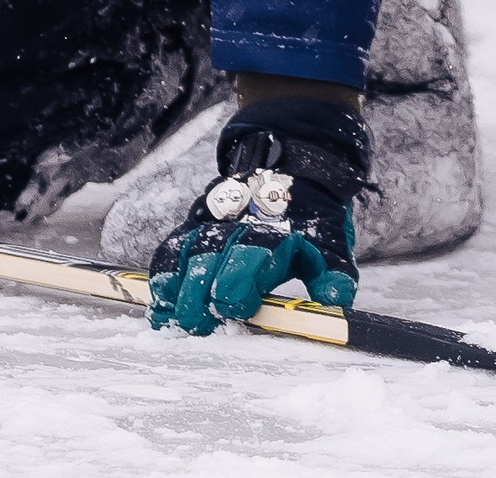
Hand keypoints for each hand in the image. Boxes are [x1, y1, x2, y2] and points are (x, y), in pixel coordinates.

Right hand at [146, 98, 366, 334]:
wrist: (292, 172)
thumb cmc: (313, 223)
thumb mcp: (333, 248)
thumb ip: (335, 278)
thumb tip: (335, 302)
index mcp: (277, 234)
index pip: (253, 256)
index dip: (240, 284)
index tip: (235, 309)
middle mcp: (241, 227)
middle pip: (214, 257)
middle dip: (202, 293)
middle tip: (199, 324)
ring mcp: (215, 224)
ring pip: (189, 252)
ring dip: (178, 285)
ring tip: (174, 316)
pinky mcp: (195, 226)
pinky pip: (172, 247)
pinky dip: (163, 272)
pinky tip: (160, 300)